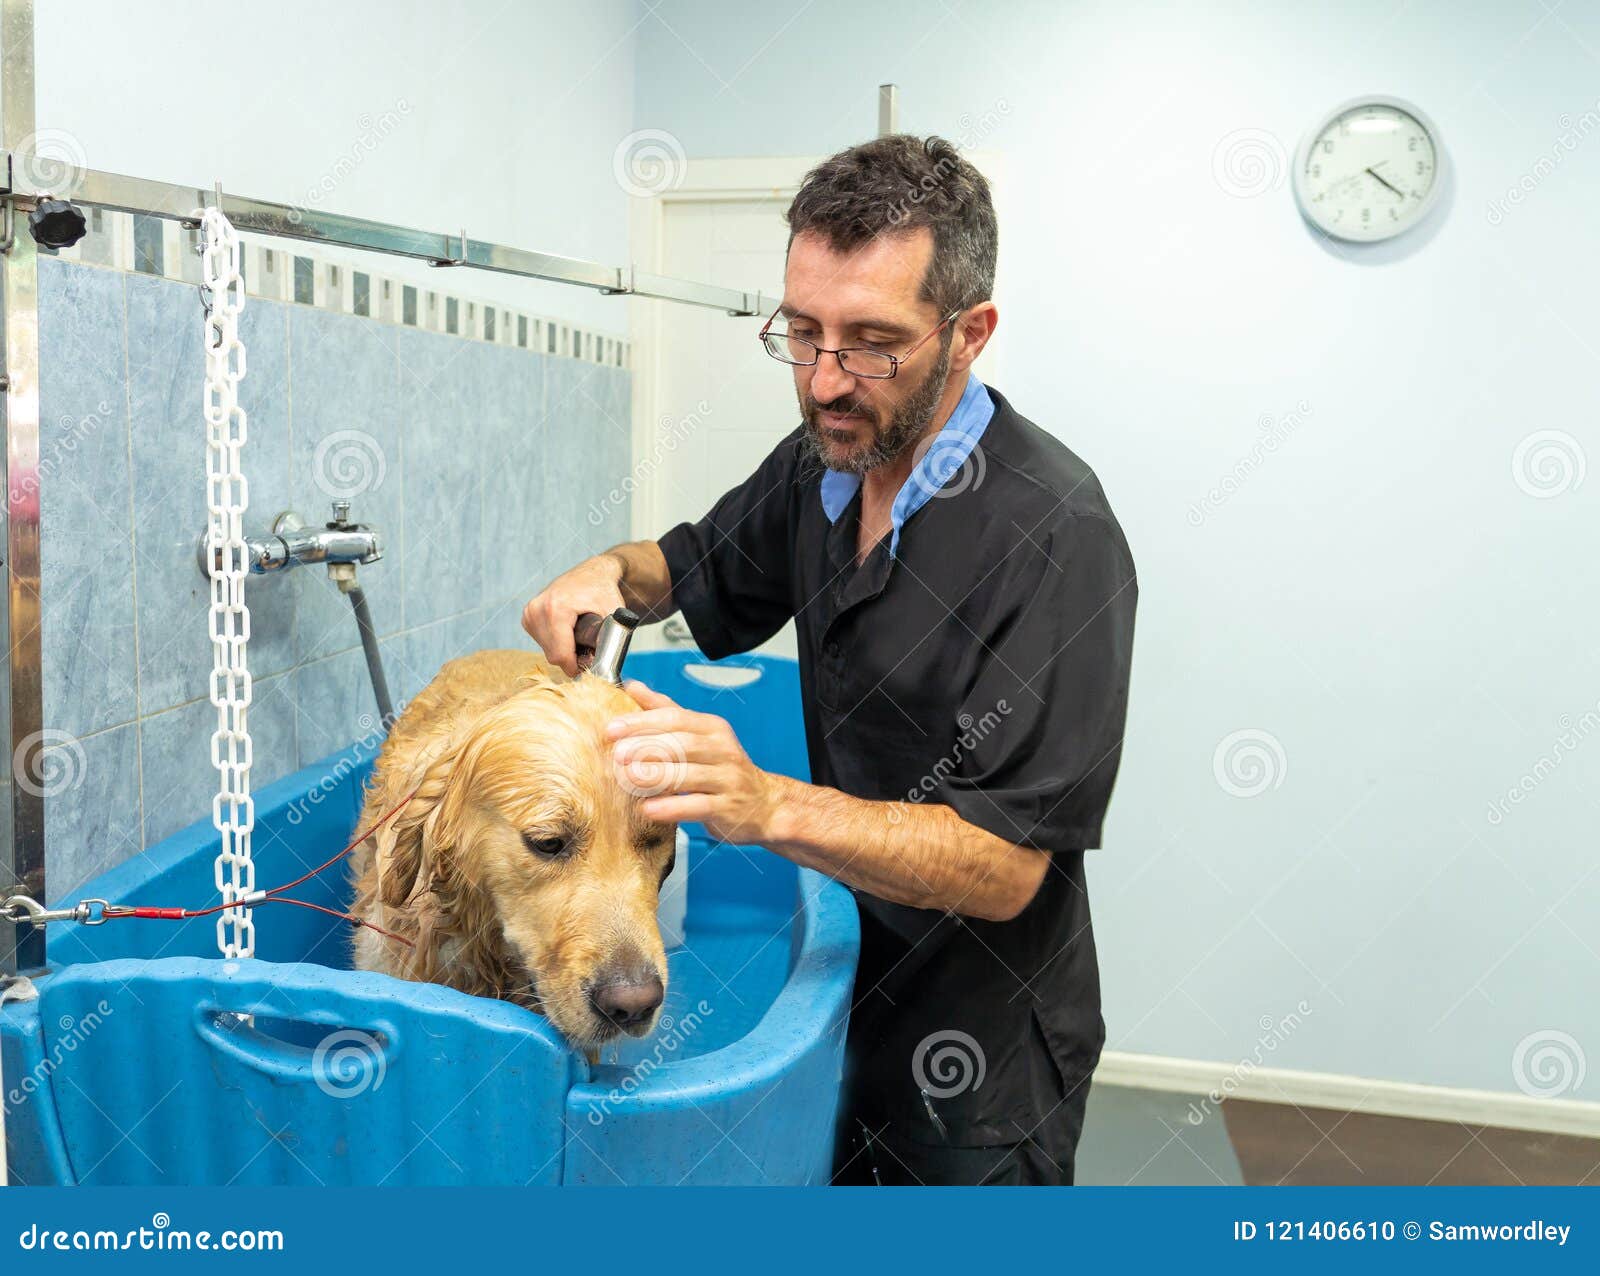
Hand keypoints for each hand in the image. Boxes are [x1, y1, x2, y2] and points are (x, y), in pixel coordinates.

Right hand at [521, 554, 624, 675]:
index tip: (590, 666)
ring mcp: (530, 612)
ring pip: (546, 650)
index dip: (576, 666)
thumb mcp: (614, 615)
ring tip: (579, 638)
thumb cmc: (604, 592)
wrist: (592, 573)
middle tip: (589, 650)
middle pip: (552, 655)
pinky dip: (556, 643)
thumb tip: (603, 666)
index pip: (560, 654)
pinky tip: (568, 632)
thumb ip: (611, 641)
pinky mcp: (527, 615)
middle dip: (571, 659)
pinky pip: (541, 641)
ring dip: (563, 651)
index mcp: (555, 609)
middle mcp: (537, 609)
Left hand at [607, 681, 784, 845]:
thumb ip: (665, 712)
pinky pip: (698, 806)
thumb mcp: (699, 736)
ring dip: (656, 776)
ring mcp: (728, 779)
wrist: (764, 805)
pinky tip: (648, 809)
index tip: (612, 729)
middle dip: (647, 747)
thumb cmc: (722, 769)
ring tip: (627, 778)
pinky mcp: (728, 808)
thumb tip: (633, 686)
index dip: (642, 722)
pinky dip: (671, 808)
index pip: (676, 718)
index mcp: (712, 728)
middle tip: (617, 754)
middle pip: (682, 743)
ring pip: (689, 774)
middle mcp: (723, 750)